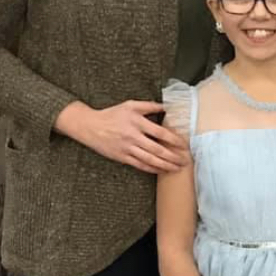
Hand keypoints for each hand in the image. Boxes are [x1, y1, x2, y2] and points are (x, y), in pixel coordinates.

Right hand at [55, 100, 189, 173]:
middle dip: (173, 157)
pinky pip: (140, 165)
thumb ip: (149, 106)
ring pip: (150, 160)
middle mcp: (133, 137)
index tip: (184, 145)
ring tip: (177, 168)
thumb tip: (166, 106)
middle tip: (185, 160)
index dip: (174, 140)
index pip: (160, 133)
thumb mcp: (130, 105)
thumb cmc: (112, 114)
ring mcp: (127, 148)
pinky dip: (152, 169)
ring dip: (165, 165)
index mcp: (137, 122)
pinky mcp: (122, 157)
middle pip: (157, 150)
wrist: (90, 126)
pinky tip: (161, 170)